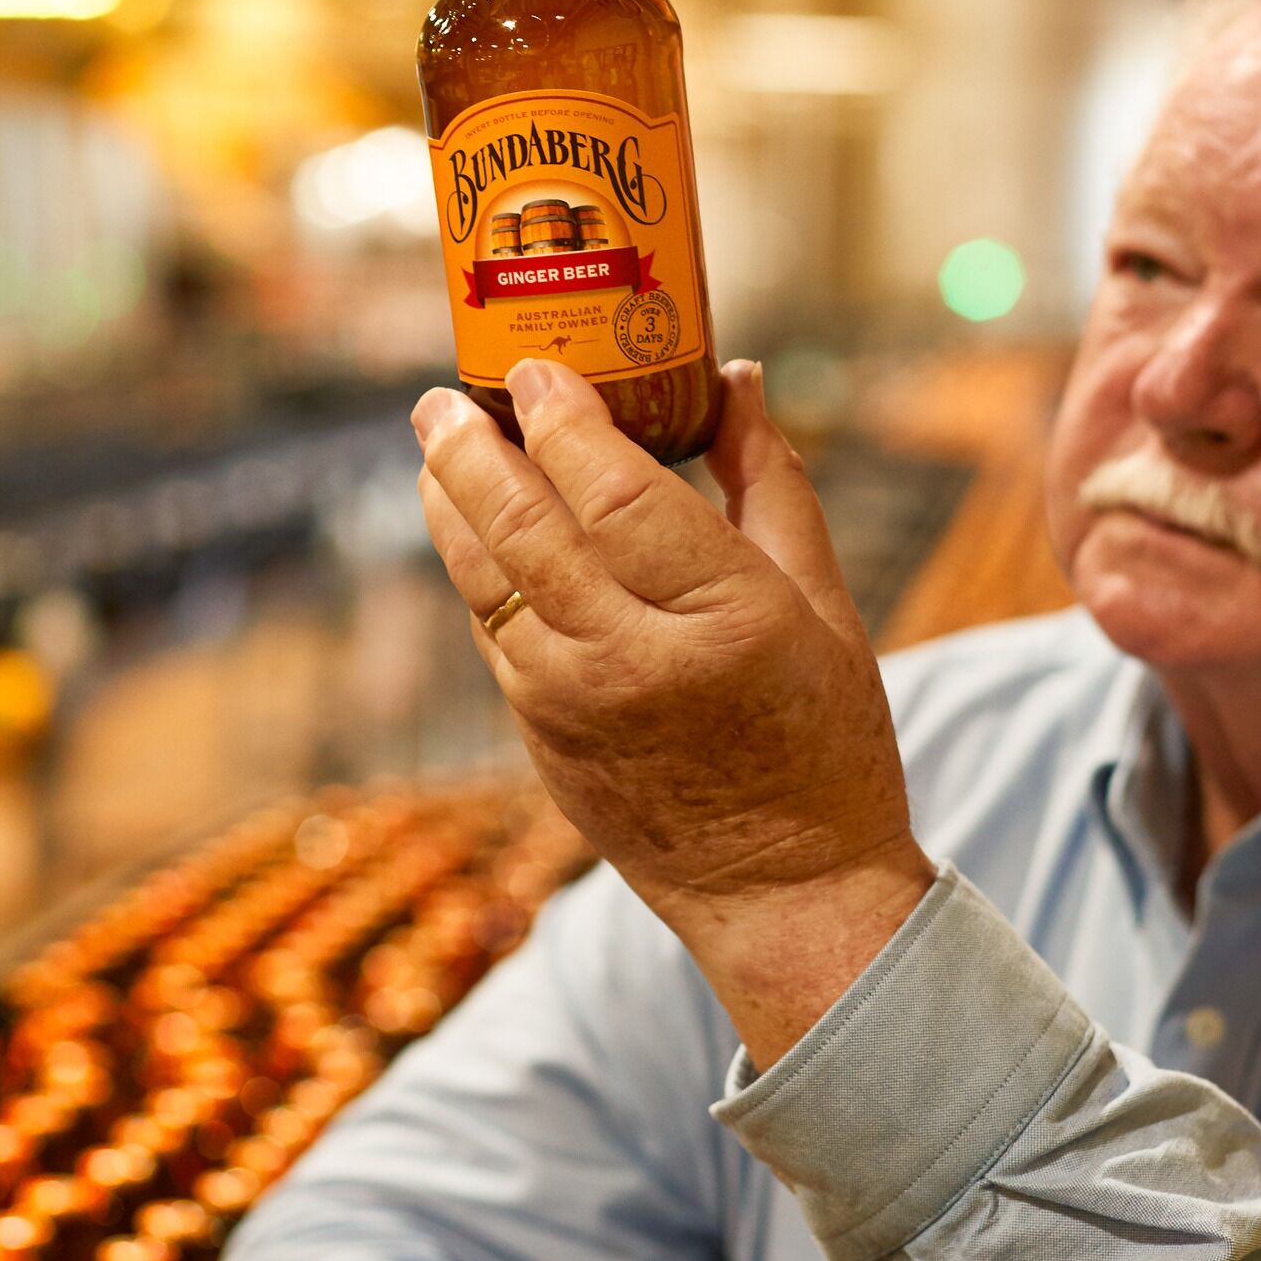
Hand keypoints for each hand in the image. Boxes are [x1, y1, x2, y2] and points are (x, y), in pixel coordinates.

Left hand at [413, 357, 935, 1065]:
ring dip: (449, 501)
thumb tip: (736, 378)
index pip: (613, 492)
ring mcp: (571, 707)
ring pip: (483, 579)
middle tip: (444, 391)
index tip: (537, 365)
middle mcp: (633, 660)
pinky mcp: (538, 739)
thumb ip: (771, 483)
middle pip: (522, 526)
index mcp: (724, 618)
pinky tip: (470, 526)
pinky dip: (472, 568)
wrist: (784, 894)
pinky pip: (489, 631)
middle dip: (472, 446)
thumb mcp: (826, 606)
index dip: (563, 419)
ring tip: (435, 442)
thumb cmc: (824, 740)